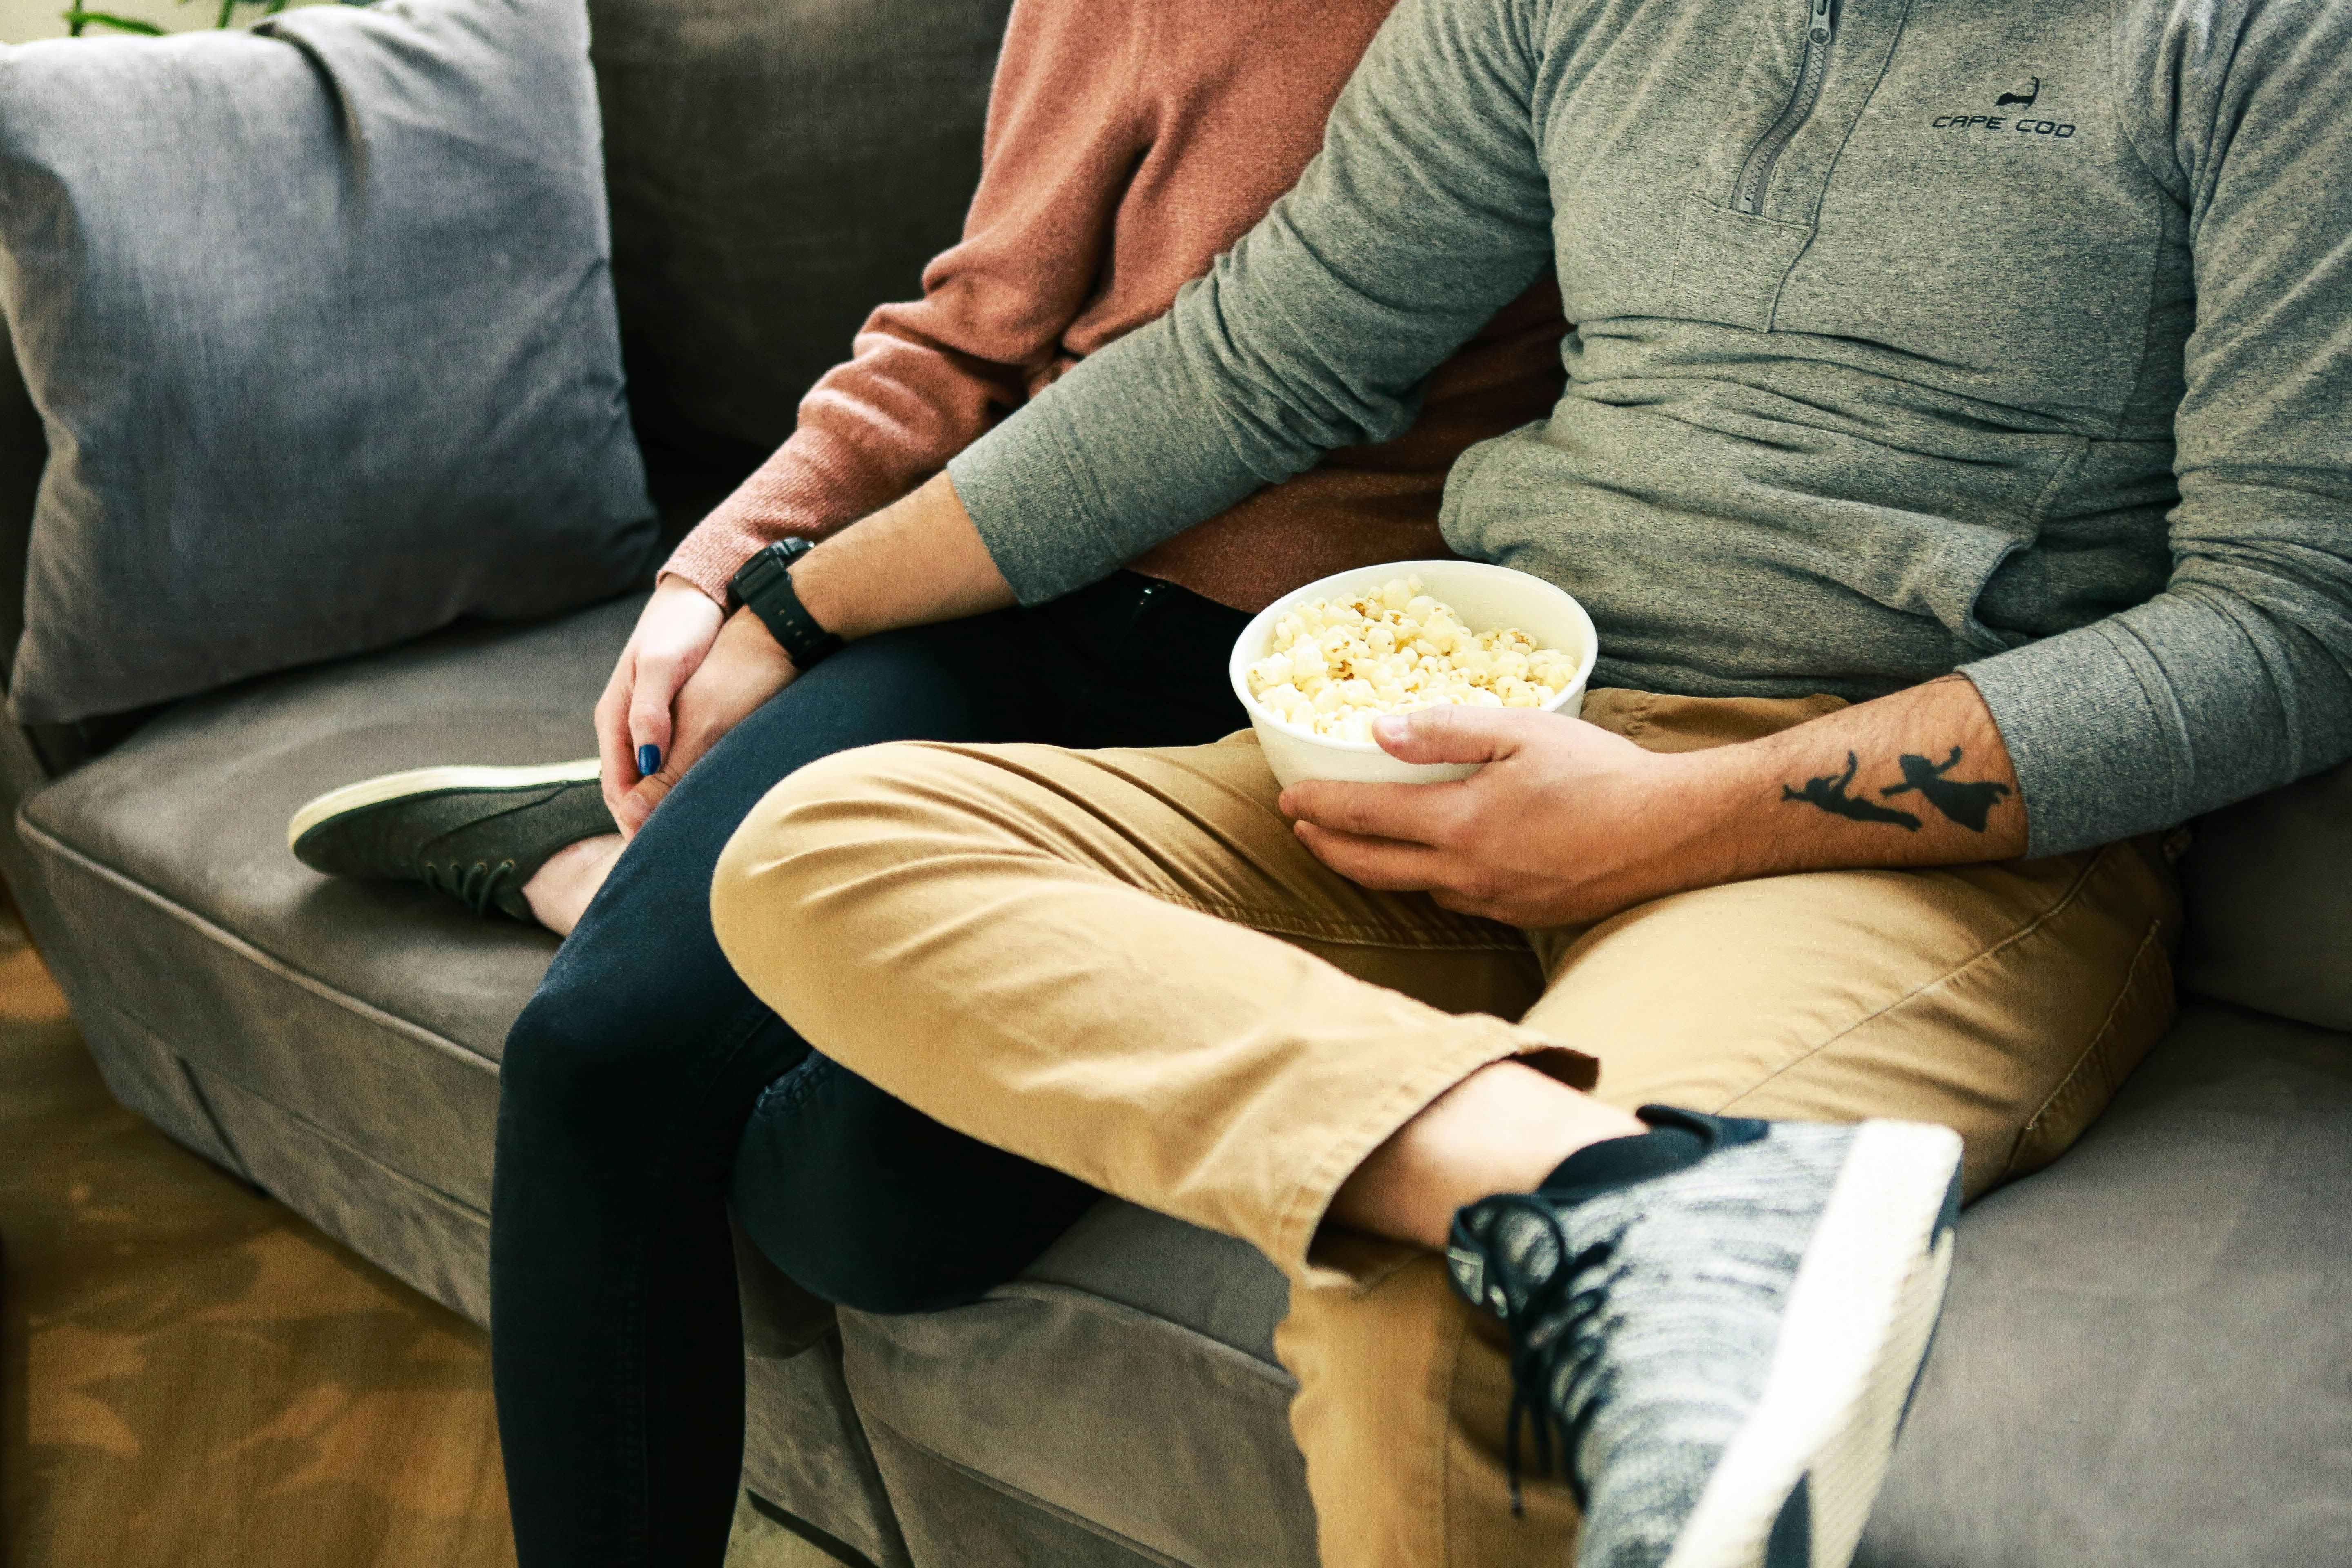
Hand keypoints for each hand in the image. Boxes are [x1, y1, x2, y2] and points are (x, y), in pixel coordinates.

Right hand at [607, 605, 799, 835]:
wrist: (708, 593)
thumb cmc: (684, 627)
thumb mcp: (662, 670)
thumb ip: (650, 717)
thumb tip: (644, 768)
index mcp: (615, 717)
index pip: (616, 785)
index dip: (634, 819)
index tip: (657, 850)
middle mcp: (628, 724)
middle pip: (632, 789)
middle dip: (648, 822)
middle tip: (677, 856)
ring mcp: (651, 722)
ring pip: (653, 779)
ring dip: (666, 808)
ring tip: (692, 838)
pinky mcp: (677, 717)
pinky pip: (674, 765)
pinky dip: (684, 787)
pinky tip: (706, 801)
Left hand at [1278, 706, 1708, 927]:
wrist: (1673, 832)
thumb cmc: (1601, 774)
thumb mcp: (1521, 730)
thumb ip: (1444, 731)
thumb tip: (1376, 731)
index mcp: (1461, 825)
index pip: (1363, 818)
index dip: (1317, 807)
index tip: (1288, 798)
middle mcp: (1467, 875)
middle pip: (1370, 868)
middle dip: (1326, 847)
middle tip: (1300, 827)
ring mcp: (1494, 903)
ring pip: (1412, 890)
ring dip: (1372, 868)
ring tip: (1352, 842)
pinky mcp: (1520, 917)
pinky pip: (1454, 901)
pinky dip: (1424, 881)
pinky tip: (1427, 863)